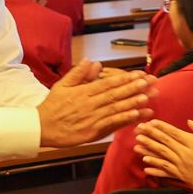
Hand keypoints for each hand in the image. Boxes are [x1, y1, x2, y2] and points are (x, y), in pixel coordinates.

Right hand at [36, 61, 153, 146]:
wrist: (41, 128)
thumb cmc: (52, 107)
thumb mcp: (62, 86)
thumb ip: (79, 74)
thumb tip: (92, 61)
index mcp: (83, 91)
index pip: (108, 83)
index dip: (125, 79)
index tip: (139, 74)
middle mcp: (89, 103)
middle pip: (115, 94)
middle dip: (135, 88)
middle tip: (150, 82)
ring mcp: (91, 118)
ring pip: (115, 108)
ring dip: (133, 102)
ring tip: (148, 97)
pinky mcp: (92, 132)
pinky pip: (111, 124)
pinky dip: (124, 119)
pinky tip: (136, 115)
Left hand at [135, 117, 192, 193]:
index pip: (175, 134)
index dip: (162, 127)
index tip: (151, 121)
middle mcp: (185, 157)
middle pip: (164, 143)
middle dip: (151, 135)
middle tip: (138, 128)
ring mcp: (182, 167)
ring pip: (162, 156)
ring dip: (148, 149)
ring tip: (137, 143)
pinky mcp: (181, 176)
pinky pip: (165, 171)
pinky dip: (155, 167)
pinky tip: (145, 165)